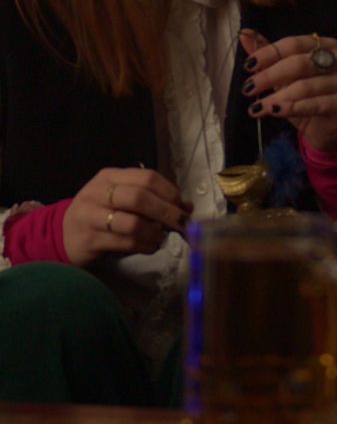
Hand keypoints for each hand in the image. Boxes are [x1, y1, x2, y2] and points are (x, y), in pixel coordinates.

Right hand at [62, 168, 191, 266]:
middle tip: (182, 223)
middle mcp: (98, 192)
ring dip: (154, 232)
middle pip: (140, 197)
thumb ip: (153, 199)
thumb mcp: (123, 200)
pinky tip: (149, 247)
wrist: (61, 235)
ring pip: (132, 222)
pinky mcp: (89, 239)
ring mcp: (90, 216)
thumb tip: (187, 207)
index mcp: (110, 176)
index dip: (170, 192)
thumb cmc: (101, 215)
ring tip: (161, 237)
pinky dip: (144, 245)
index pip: (147, 177)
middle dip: (167, 212)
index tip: (183, 206)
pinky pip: (125, 242)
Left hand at [239, 29, 336, 152]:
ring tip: (257, 107)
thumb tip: (244, 34)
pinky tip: (274, 111)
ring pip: (305, 86)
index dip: (270, 53)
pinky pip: (314, 104)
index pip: (294, 43)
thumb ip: (269, 57)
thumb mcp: (285, 78)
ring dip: (277, 97)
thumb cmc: (307, 99)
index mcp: (327, 45)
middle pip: (299, 63)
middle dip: (270, 75)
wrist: (328, 129)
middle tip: (248, 89)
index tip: (248, 66)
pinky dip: (291, 108)